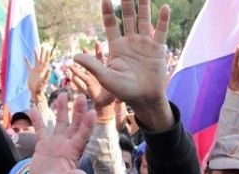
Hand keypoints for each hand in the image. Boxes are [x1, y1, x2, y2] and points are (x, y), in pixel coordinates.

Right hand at [26, 46, 51, 102]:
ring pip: (35, 60)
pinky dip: (26, 61)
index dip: (47, 55)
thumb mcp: (43, 82)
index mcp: (43, 70)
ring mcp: (35, 70)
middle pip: (41, 59)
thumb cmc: (39, 88)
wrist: (35, 92)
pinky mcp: (30, 73)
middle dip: (43, 52)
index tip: (48, 49)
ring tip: (35, 48)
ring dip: (36, 54)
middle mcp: (40, 69)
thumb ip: (46, 76)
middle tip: (44, 45)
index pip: (45, 61)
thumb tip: (49, 69)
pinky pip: (28, 65)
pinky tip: (24, 56)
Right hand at [29, 95, 95, 173]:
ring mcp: (55, 143)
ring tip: (63, 94)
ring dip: (61, 109)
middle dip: (78, 111)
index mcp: (73, 152)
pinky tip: (32, 107)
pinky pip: (40, 129)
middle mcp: (66, 144)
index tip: (93, 111)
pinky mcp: (43, 144)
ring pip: (59, 122)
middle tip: (81, 96)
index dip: (88, 124)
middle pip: (74, 124)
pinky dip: (37, 119)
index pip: (82, 136)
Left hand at [74, 0, 172, 130]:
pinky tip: (164, 7)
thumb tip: (74, 57)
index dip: (108, 11)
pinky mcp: (157, 49)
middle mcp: (130, 41)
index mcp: (117, 46)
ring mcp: (145, 44)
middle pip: (128, 17)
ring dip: (144, 6)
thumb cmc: (123, 90)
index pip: (111, 23)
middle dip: (126, 3)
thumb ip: (93, 66)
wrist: (144, 98)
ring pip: (144, 20)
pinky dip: (163, 20)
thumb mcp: (106, 78)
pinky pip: (160, 31)